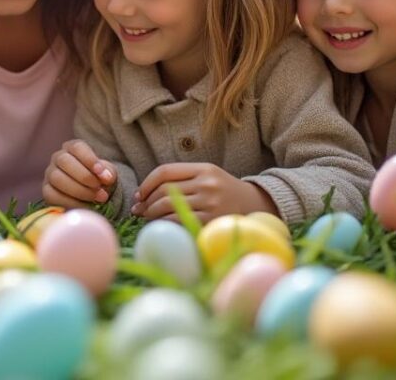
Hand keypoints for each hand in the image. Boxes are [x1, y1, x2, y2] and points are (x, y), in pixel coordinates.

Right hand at [42, 139, 116, 207]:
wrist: (91, 195)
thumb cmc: (99, 179)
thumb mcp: (107, 173)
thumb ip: (109, 173)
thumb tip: (106, 177)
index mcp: (73, 148)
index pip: (77, 147)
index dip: (89, 159)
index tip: (100, 172)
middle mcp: (58, 158)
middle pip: (65, 161)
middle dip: (84, 177)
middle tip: (100, 189)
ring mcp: (50, 174)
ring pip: (57, 178)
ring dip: (79, 190)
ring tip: (96, 198)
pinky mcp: (47, 191)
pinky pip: (53, 195)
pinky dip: (71, 202)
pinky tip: (85, 206)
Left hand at [132, 163, 278, 222]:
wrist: (256, 207)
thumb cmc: (224, 193)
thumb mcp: (207, 177)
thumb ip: (181, 180)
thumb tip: (143, 196)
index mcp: (204, 168)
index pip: (165, 171)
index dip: (146, 184)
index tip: (139, 195)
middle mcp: (207, 184)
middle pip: (163, 191)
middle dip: (146, 202)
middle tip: (139, 211)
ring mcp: (210, 203)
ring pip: (167, 207)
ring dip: (151, 215)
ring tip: (148, 219)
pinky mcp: (211, 221)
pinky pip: (177, 222)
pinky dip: (164, 225)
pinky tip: (162, 227)